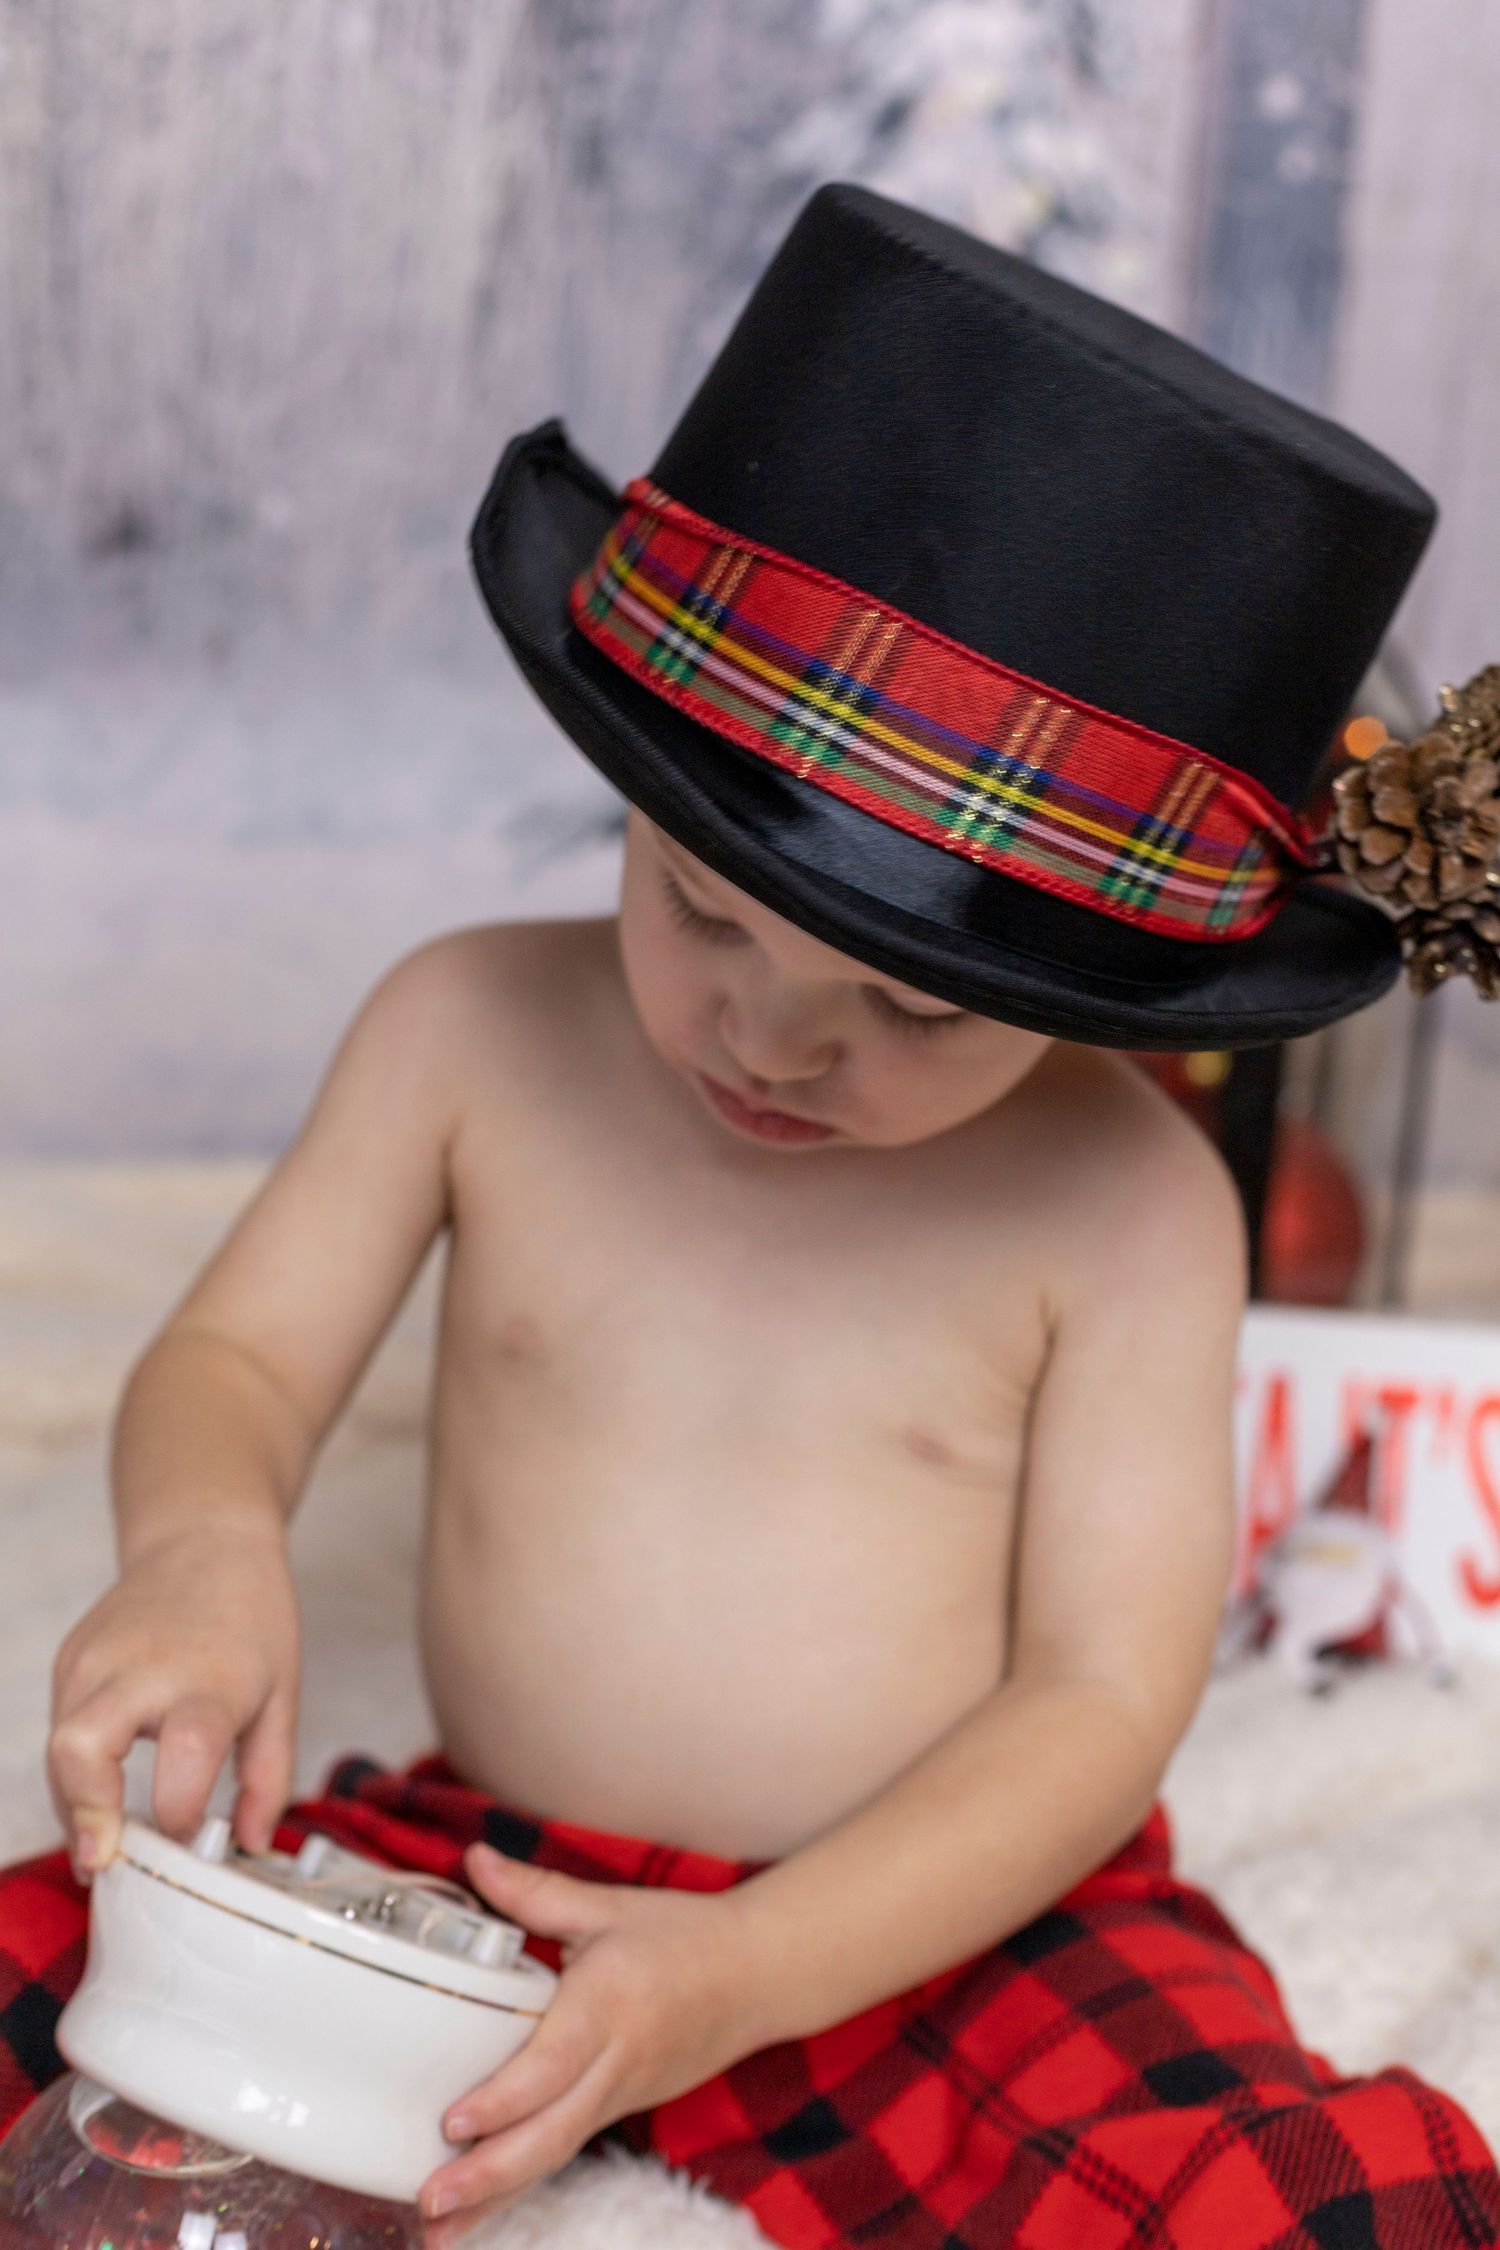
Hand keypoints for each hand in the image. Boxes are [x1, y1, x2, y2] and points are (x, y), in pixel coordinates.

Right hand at [47, 1523, 300, 1881]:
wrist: (205, 1541)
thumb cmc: (250, 1617)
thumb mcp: (281, 1697)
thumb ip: (267, 1778)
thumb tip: (248, 1844)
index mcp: (209, 1680)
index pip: (186, 1754)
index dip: (180, 1812)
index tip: (188, 1841)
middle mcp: (142, 1667)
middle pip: (83, 1748)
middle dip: (85, 1813)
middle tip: (105, 1861)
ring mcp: (95, 1660)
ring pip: (58, 1749)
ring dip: (75, 1804)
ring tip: (107, 1834)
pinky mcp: (69, 1660)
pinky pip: (58, 1730)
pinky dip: (73, 1771)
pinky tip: (101, 1787)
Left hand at [418, 1842, 767, 2244]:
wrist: (760, 1976)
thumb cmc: (683, 1936)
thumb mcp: (609, 1906)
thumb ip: (536, 1892)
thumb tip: (474, 1859)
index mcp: (609, 2004)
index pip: (553, 2065)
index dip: (503, 2100)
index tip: (453, 2122)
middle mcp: (616, 2062)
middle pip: (553, 2132)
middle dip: (490, 2173)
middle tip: (430, 2198)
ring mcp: (622, 2096)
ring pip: (557, 2156)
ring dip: (497, 2199)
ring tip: (439, 2234)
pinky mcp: (621, 2110)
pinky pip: (567, 2153)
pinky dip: (521, 2187)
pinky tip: (478, 2215)